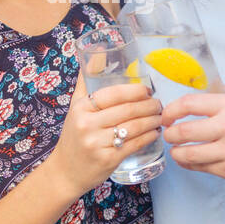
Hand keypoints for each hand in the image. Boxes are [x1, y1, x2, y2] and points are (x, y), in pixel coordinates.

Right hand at [50, 75, 163, 194]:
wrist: (65, 172)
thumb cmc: (74, 136)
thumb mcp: (75, 107)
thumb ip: (86, 80)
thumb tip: (98, 51)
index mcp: (81, 108)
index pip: (113, 93)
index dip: (135, 90)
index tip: (148, 90)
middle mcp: (87, 125)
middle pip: (127, 110)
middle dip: (149, 105)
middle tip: (159, 104)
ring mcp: (97, 143)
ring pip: (134, 127)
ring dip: (152, 120)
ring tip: (160, 116)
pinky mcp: (108, 160)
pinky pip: (135, 144)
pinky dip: (149, 136)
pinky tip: (155, 132)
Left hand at [161, 86, 224, 185]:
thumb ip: (223, 95)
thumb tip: (199, 86)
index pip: (189, 103)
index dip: (171, 110)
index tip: (166, 116)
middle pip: (183, 131)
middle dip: (170, 134)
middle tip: (168, 134)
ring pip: (188, 154)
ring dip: (176, 152)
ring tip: (176, 149)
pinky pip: (201, 168)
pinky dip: (190, 164)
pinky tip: (190, 159)